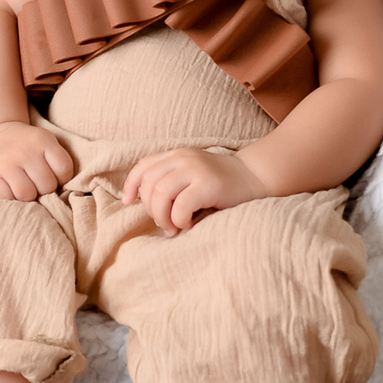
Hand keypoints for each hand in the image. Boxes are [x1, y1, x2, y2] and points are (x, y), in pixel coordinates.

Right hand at [0, 121, 73, 201]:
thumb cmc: (26, 146)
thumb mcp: (45, 143)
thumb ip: (56, 163)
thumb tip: (62, 193)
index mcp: (43, 140)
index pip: (64, 171)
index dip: (61, 179)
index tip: (52, 176)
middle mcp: (24, 150)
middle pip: (47, 186)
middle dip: (43, 189)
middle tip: (35, 182)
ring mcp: (4, 162)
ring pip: (27, 195)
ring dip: (27, 196)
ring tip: (23, 186)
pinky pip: (6, 198)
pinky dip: (9, 197)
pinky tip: (8, 187)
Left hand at [122, 148, 264, 235]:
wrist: (254, 178)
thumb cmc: (220, 184)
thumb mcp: (192, 175)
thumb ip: (171, 180)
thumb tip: (144, 204)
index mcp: (177, 155)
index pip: (144, 166)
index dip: (131, 185)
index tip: (128, 202)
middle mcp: (183, 158)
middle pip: (149, 184)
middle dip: (151, 209)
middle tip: (164, 223)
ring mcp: (195, 169)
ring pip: (160, 194)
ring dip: (162, 217)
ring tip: (173, 227)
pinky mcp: (207, 184)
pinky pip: (180, 206)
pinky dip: (179, 220)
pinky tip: (188, 223)